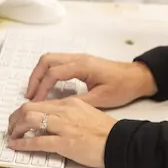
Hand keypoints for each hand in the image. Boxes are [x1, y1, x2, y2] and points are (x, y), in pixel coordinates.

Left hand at [7, 98, 116, 167]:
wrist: (119, 142)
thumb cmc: (106, 132)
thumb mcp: (87, 114)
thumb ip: (69, 115)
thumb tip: (53, 122)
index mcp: (70, 103)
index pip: (40, 103)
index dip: (25, 111)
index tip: (19, 118)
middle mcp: (64, 110)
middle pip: (29, 107)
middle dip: (15, 117)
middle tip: (10, 127)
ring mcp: (64, 126)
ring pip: (29, 119)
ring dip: (15, 128)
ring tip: (11, 136)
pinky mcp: (64, 142)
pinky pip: (37, 140)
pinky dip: (23, 143)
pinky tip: (17, 145)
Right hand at [25, 54, 155, 108]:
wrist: (138, 77)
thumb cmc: (122, 87)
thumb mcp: (100, 99)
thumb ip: (77, 102)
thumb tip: (56, 108)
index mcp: (83, 66)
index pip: (53, 73)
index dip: (41, 87)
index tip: (35, 102)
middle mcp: (78, 58)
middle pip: (46, 60)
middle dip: (34, 77)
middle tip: (29, 95)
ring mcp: (79, 58)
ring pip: (50, 59)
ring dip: (39, 74)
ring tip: (34, 92)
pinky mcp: (80, 62)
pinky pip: (57, 62)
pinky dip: (47, 72)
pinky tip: (46, 87)